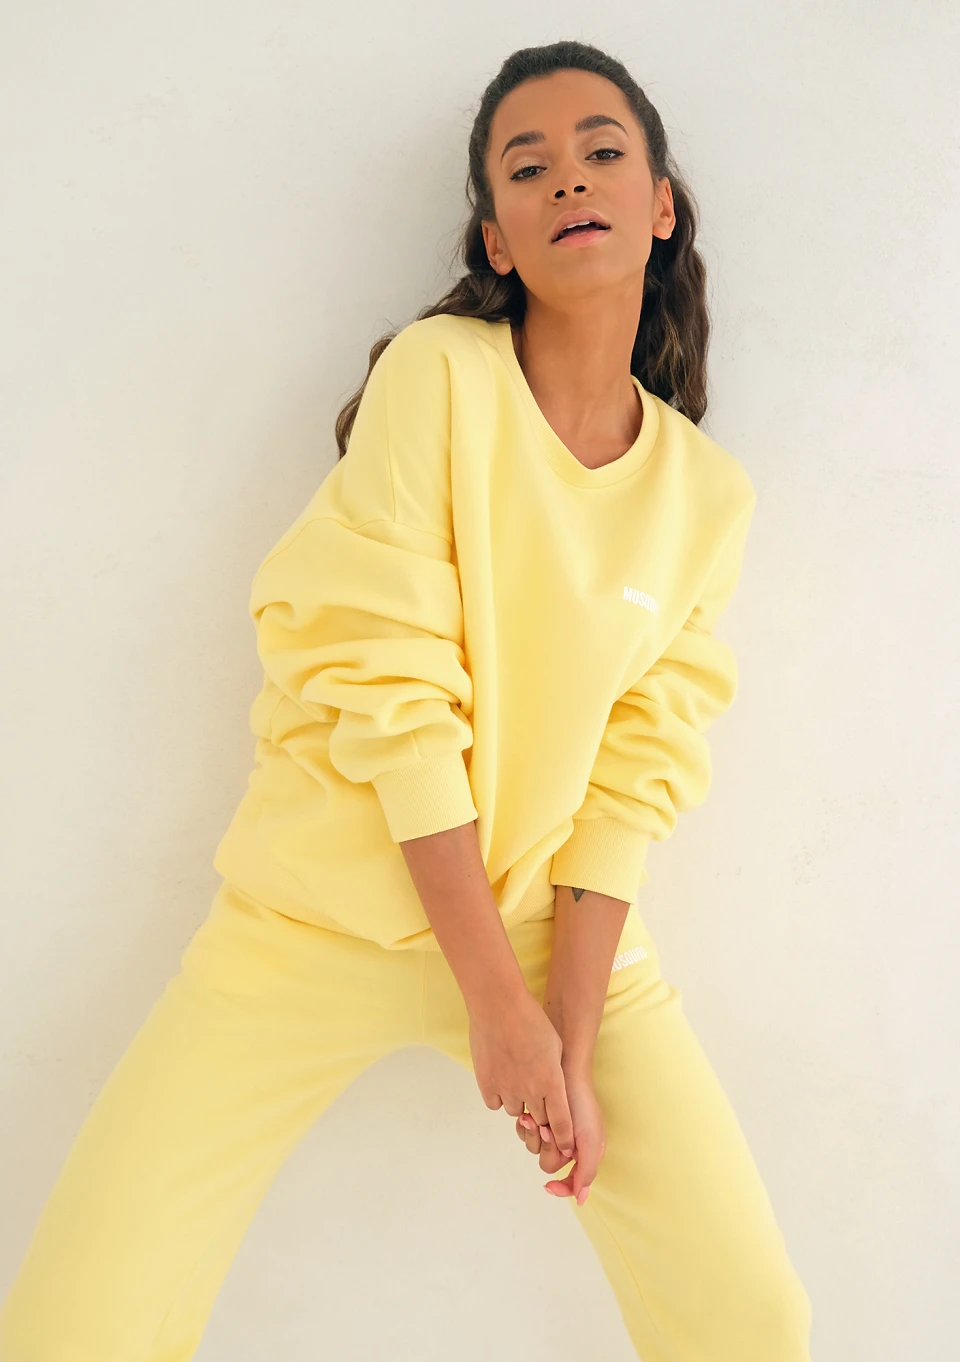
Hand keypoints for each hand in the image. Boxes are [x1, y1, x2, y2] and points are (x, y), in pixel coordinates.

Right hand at [467, 989, 575, 1158]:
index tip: (564, 1145)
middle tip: (537, 1100)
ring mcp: (506, 1089)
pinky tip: (501, 1077)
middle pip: (538, 1121)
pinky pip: (494, 1103)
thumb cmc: (531, 1020)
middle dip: (541, 1116)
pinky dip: (499, 1095)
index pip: (561, 1124)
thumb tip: (552, 1089)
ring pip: (515, 1112)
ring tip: (516, 1079)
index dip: (563, 1138)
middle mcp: (529, 1091)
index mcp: (551, 1082)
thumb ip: (555, 1073)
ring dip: (519, 1102)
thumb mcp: (555, 1046)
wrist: (499, 1005)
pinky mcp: (486, 1084)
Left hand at [516, 1065, 604, 1206]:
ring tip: (533, 1119)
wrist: (566, 1069)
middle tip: (546, 1130)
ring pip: (534, 1149)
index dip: (561, 1187)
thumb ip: (587, 1169)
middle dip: (546, 1148)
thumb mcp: (590, 1139)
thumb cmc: (581, 1103)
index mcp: (586, 1151)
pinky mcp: (538, 1117)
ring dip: (533, 1136)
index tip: (549, 1188)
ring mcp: (553, 1131)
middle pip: (549, 1164)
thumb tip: (581, 1200)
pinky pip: (525, 1133)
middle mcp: (569, 1144)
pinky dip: (524, 1127)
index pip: (572, 1183)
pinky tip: (526, 1116)